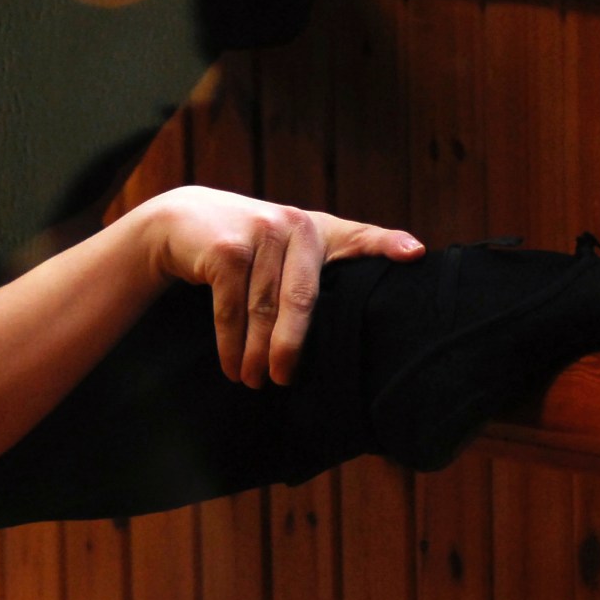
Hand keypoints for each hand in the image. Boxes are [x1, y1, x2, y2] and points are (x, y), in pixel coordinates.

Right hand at [143, 186, 423, 387]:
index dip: (387, 245)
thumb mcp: (286, 246)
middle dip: (292, 345)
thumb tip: (362, 321)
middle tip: (286, 379)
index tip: (415, 255)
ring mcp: (259, 233)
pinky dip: (229, 344)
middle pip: (302, 298)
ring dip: (255, 353)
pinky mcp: (225, 249)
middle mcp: (294, 225)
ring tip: (254, 381)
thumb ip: (320, 267)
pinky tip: (231, 367)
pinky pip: (230, 309)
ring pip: (262, 310)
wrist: (184, 219)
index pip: (359, 238)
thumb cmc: (248, 244)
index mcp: (318, 228)